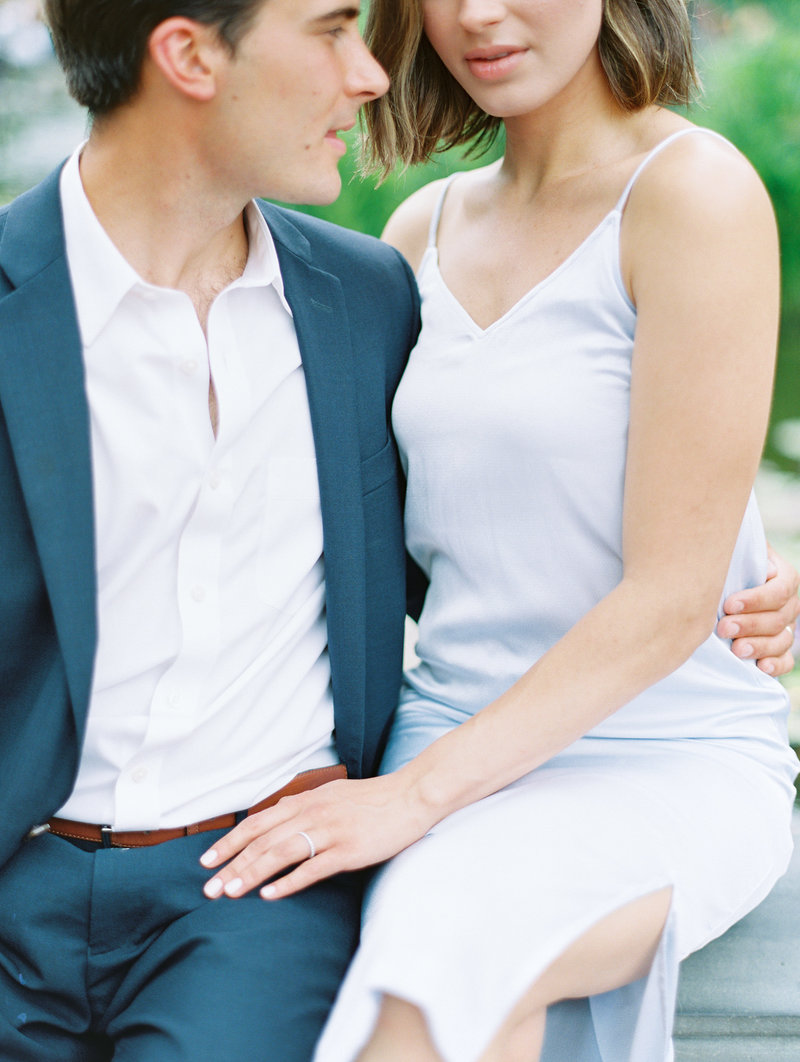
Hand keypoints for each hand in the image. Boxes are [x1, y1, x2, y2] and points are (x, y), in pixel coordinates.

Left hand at [199, 774, 431, 900]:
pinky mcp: (349, 850)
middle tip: (208, 888)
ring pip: (280, 853)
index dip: (229, 842)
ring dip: (251, 873)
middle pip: (262, 840)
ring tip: (229, 892)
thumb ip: (303, 806)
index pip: (257, 822)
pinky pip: (313, 868)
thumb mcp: (331, 795)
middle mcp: (312, 813)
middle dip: (231, 864)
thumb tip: (276, 815)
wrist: (410, 796)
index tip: (206, 860)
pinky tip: (270, 896)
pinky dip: (288, 882)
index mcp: (306, 801)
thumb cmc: (372, 799)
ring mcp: (330, 831)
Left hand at [717, 544, 798, 674]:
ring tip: (736, 649)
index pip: (780, 591)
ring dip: (759, 646)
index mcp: (783, 577)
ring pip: (783, 640)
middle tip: (724, 628)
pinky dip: (775, 665)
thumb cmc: (726, 567)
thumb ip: (746, 559)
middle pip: (779, 618)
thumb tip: (761, 568)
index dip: (756, 600)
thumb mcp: (735, 555)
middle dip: (750, 625)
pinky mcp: (779, 650)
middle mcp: (789, 603)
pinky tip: (761, 667)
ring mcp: (787, 628)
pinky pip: (786, 661)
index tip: (728, 605)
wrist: (719, 585)